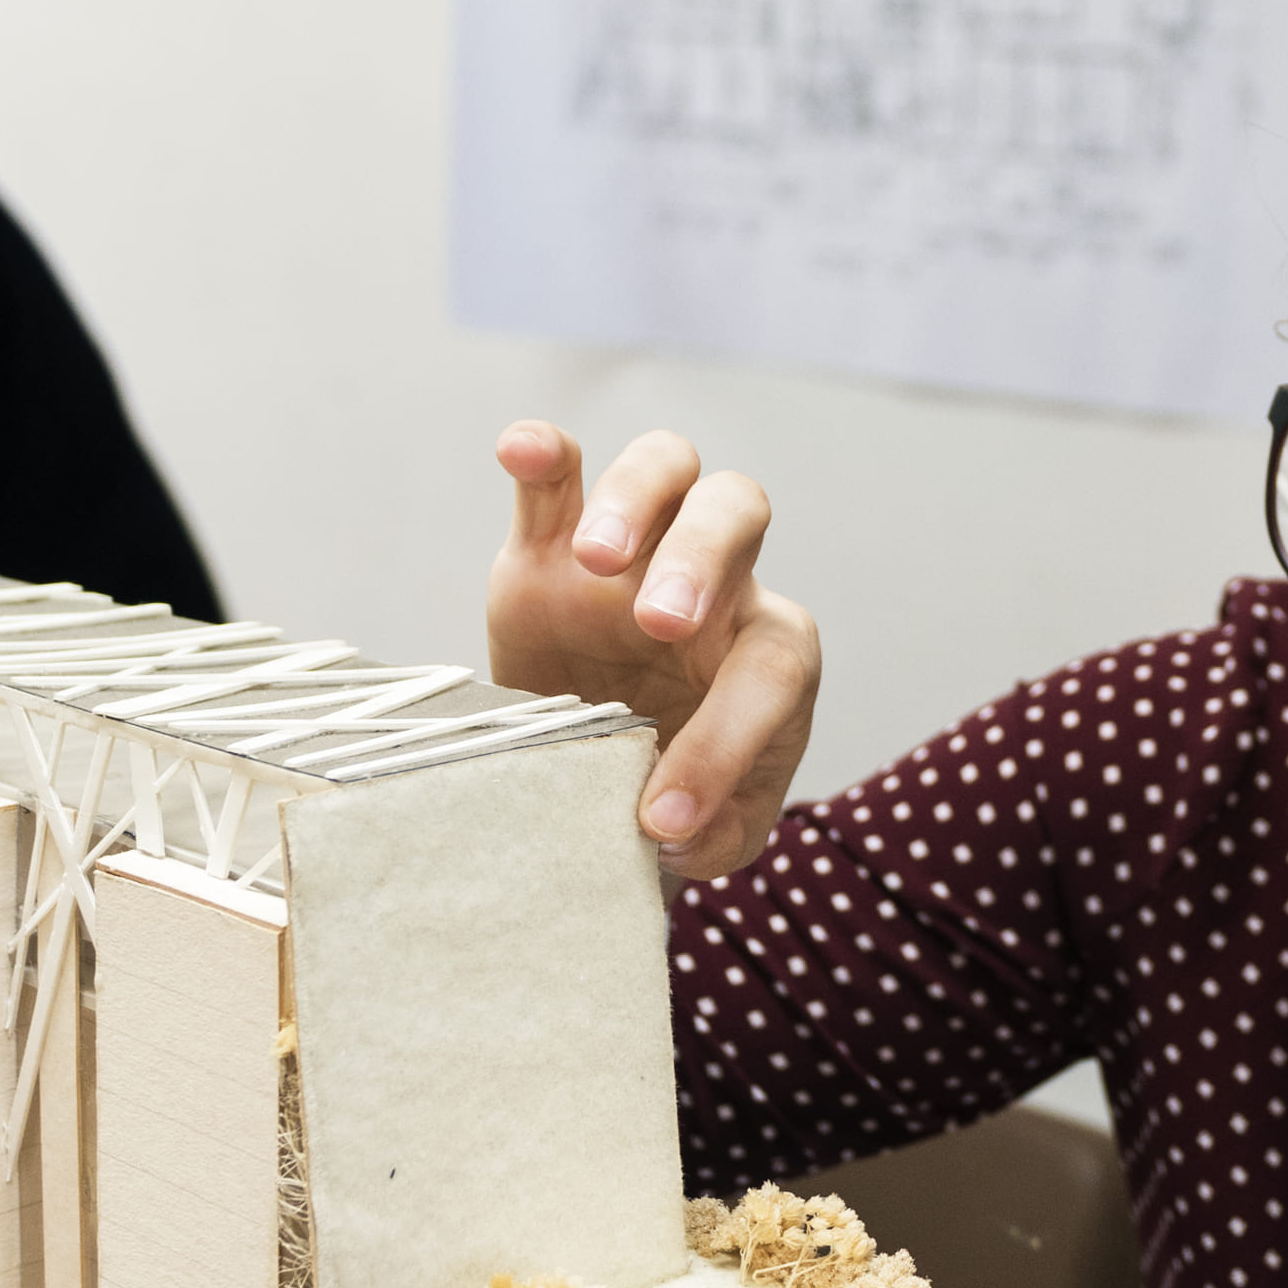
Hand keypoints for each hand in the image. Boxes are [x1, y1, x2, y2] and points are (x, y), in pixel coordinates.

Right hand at [489, 425, 821, 884]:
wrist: (606, 778)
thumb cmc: (679, 795)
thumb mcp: (714, 837)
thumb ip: (716, 832)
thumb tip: (675, 827)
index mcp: (766, 652)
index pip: (767, 667)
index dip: (723, 742)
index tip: (664, 820)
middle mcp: (713, 580)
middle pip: (737, 513)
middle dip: (703, 560)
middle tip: (658, 624)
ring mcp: (632, 552)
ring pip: (665, 467)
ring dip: (634, 498)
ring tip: (594, 559)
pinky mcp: (546, 546)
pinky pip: (555, 474)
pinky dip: (541, 451)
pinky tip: (520, 450)